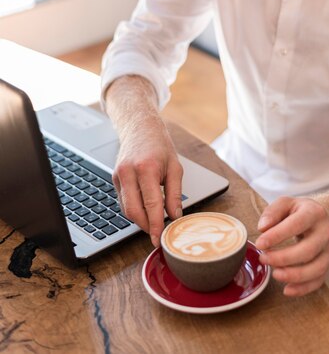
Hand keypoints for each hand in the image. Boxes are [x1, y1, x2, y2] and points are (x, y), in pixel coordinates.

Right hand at [112, 118, 182, 246]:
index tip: (158, 238)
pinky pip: (123, 201)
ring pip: (126, 209)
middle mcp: (129, 172)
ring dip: (139, 219)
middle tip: (157, 233)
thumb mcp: (175, 167)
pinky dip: (134, 209)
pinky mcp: (114, 178)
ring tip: (154, 221)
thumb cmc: (159, 146)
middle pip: (133, 211)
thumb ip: (175, 194)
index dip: (155, 224)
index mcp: (146, 168)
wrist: (140, 127)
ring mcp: (118, 175)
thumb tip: (175, 217)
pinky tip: (145, 209)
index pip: (150, 204)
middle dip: (145, 226)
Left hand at [256, 197, 328, 295]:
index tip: (260, 244)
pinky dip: (303, 288)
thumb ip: (273, 212)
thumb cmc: (300, 211)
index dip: (277, 236)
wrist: (323, 218)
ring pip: (316, 268)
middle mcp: (325, 232)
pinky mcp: (328, 264)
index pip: (296, 225)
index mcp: (314, 213)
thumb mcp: (286, 203)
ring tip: (275, 274)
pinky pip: (319, 280)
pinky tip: (287, 289)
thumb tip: (263, 227)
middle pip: (307, 250)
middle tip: (263, 258)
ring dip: (294, 275)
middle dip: (283, 258)